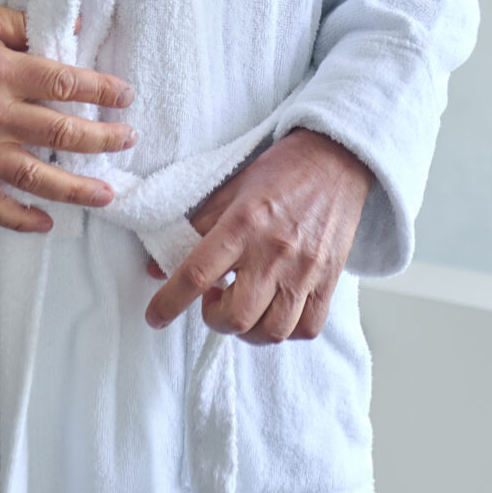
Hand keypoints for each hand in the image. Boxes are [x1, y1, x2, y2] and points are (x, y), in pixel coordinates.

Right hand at [0, 0, 136, 233]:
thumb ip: (22, 23)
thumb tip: (71, 32)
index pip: (65, 82)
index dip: (102, 90)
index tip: (126, 95)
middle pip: (60, 133)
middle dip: (103, 139)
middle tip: (129, 139)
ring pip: (35, 177)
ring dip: (76, 189)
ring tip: (108, 194)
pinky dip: (19, 219)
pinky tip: (45, 224)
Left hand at [142, 129, 371, 343]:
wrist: (335, 160)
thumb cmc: (280, 172)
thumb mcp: (229, 189)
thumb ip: (194, 228)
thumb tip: (157, 268)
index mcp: (242, 224)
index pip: (197, 275)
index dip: (169, 303)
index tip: (155, 317)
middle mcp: (273, 252)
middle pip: (236, 317)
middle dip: (213, 319)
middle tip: (214, 299)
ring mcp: (305, 270)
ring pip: (271, 332)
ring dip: (248, 330)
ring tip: (245, 307)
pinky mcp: (329, 280)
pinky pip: (306, 328)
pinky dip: (285, 331)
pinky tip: (275, 311)